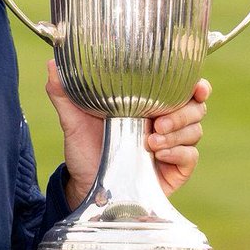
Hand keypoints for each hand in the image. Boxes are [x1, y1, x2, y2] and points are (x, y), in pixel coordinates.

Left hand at [46, 62, 209, 205]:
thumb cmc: (84, 149)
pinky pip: (190, 156)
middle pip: (196, 107)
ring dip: (177, 133)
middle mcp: (165, 121)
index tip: (196, 85)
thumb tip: (52, 64)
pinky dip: (179, 152)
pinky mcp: (175, 168)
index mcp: (148, 103)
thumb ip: (64, 93)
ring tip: (151, 142)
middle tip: (159, 122)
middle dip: (184, 111)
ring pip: (195, 130)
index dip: (196, 84)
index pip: (182, 87)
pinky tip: (158, 154)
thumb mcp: (73, 120)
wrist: (85, 185)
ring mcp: (172, 145)